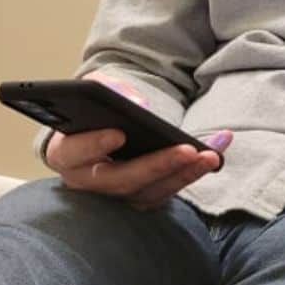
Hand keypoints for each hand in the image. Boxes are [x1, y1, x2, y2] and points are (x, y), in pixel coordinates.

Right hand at [43, 72, 231, 209]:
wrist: (102, 127)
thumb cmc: (96, 108)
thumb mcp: (97, 88)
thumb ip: (110, 89)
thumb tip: (140, 104)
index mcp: (67, 153)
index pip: (75, 153)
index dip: (94, 144)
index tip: (119, 133)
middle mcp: (89, 182)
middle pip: (122, 181)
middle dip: (158, 165)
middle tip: (187, 150)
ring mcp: (116, 195)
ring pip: (151, 191)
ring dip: (184, 174)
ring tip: (212, 155)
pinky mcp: (142, 196)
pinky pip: (169, 189)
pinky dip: (194, 172)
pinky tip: (217, 153)